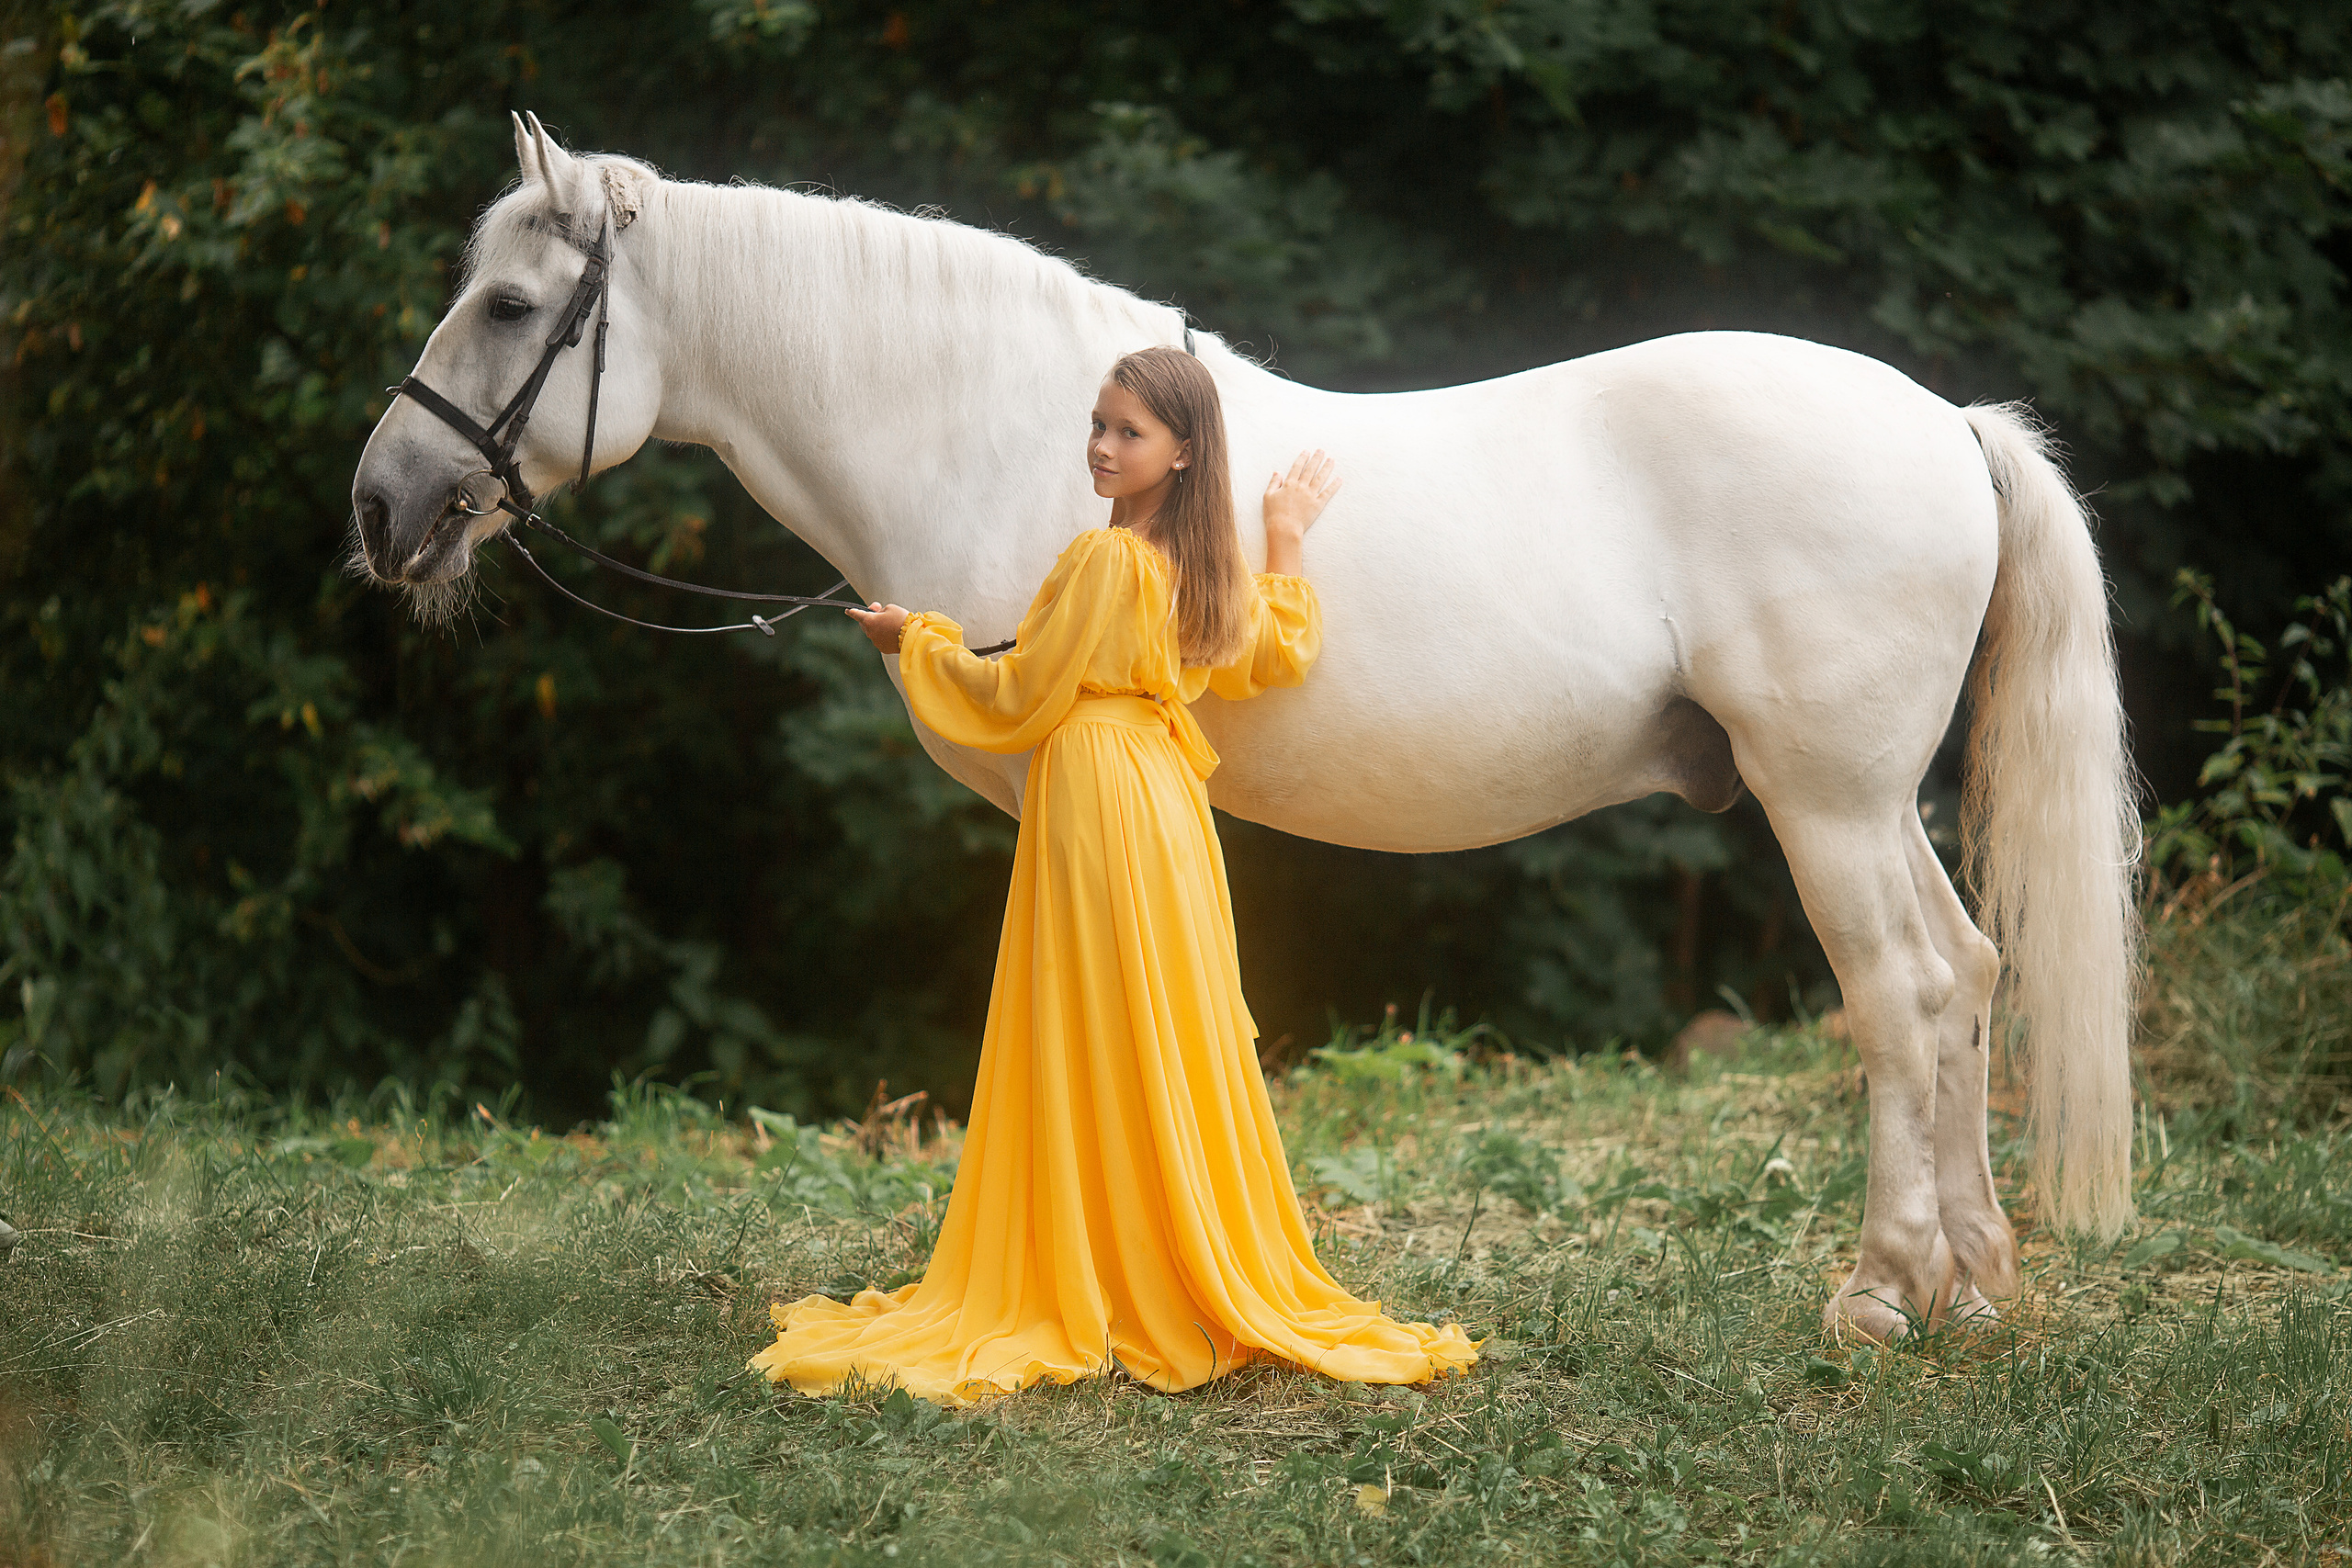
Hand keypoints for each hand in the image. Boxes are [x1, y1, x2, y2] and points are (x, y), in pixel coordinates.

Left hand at [847, 602, 909, 654]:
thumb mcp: (890, 608)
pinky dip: (884, 636)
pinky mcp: (883, 648)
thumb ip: (880, 609)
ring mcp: (876, 642)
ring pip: (873, 633)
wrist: (912, 636)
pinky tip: (893, 634)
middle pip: (865, 624)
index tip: (847, 611)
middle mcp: (870, 632)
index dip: (852, 612)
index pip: (857, 614)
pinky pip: (880, 640)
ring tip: (891, 625)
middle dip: (870, 618)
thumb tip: (876, 614)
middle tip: (880, 612)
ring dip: (878, 628)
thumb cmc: (902, 619)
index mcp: (869, 620)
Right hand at [1263, 450, 1339, 574]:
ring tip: (1331, 460)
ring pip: (1320, 478)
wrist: (1284, 528)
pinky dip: (1334, 485)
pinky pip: (1327, 493)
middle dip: (1316, 459)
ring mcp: (1311, 495)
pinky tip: (1339, 479)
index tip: (1307, 452)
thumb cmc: (1274, 514)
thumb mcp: (1268, 496)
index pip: (1297, 468)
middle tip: (1321, 451)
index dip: (1302, 459)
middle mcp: (1301, 487)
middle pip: (1311, 470)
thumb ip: (1273, 483)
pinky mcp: (1318, 505)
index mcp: (1289, 484)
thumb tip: (1277, 473)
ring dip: (1327, 468)